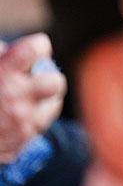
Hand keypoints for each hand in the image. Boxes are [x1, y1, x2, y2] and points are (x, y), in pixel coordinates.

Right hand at [0, 34, 66, 162]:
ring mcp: (21, 121)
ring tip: (30, 95)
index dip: (37, 46)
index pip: (34, 49)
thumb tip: (5, 49)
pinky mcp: (21, 140)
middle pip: (54, 81)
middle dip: (48, 76)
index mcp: (3, 75)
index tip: (33, 49)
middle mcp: (16, 97)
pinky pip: (40, 125)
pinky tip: (22, 113)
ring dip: (45, 97)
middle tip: (35, 76)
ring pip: (53, 103)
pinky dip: (34, 118)